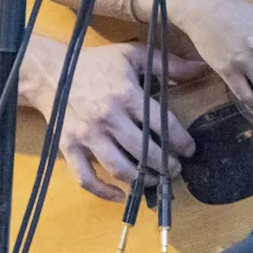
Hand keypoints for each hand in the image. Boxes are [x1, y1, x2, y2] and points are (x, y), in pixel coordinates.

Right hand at [25, 42, 204, 201]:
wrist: (51, 73)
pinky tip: (121, 196)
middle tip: (176, 169)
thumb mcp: (132, 56)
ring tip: (156, 180)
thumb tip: (202, 67)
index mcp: (126, 95)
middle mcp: (108, 118)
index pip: (161, 124)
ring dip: (142, 180)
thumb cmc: (97, 63)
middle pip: (143, 151)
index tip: (190, 150)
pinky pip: (86, 178)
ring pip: (119, 168)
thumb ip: (168, 64)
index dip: (180, 141)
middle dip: (165, 165)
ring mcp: (87, 135)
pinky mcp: (69, 148)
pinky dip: (103, 192)